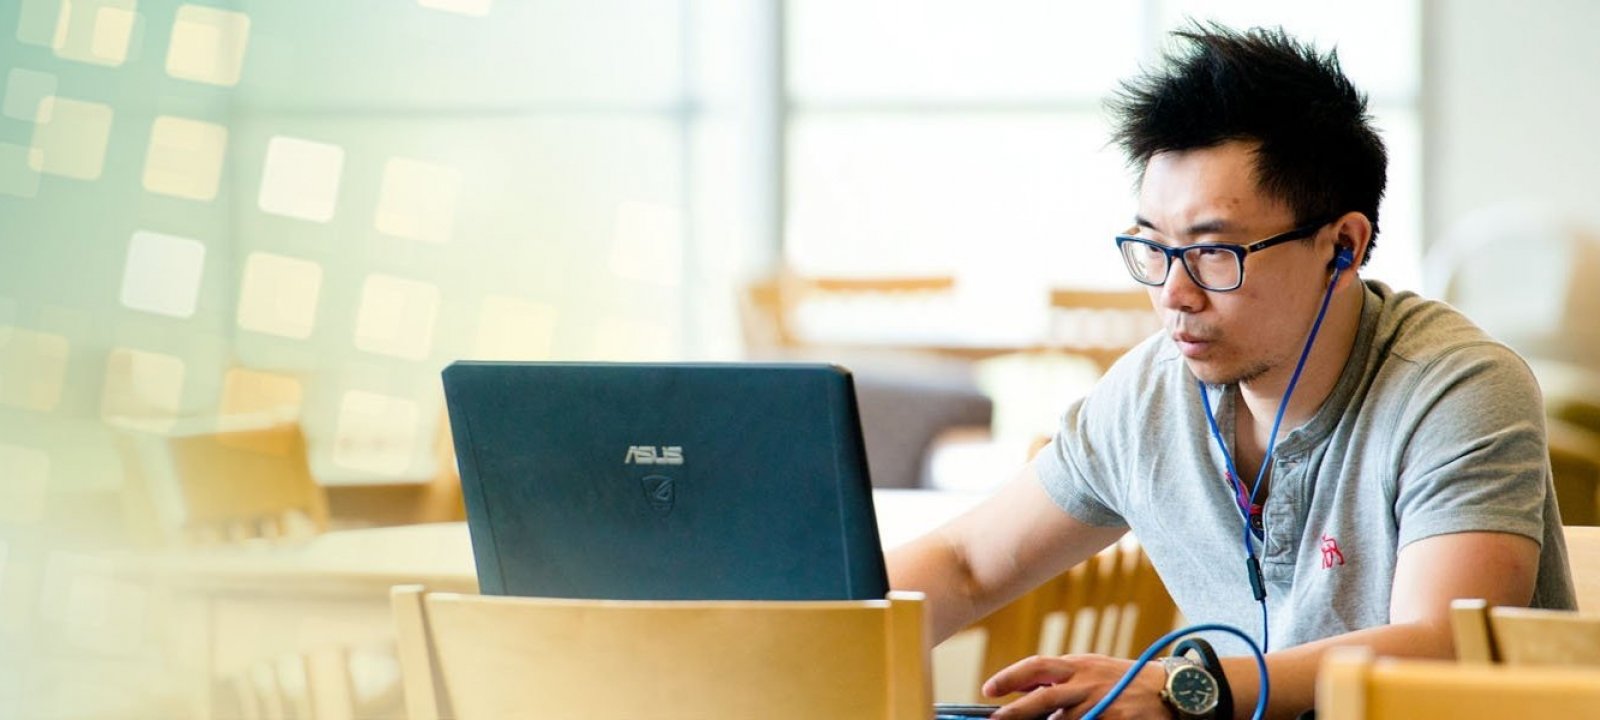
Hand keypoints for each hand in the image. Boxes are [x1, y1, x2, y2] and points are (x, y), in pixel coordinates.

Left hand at [983, 653, 1170, 719]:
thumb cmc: (1122, 680)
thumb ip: (1058, 678)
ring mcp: (1101, 704)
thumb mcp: (1089, 669)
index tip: (987, 689)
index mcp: (1076, 665)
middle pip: (1042, 699)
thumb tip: (1022, 686)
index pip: (1035, 666)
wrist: (1169, 690)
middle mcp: (1086, 682)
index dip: (1008, 677)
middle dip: (1014, 712)